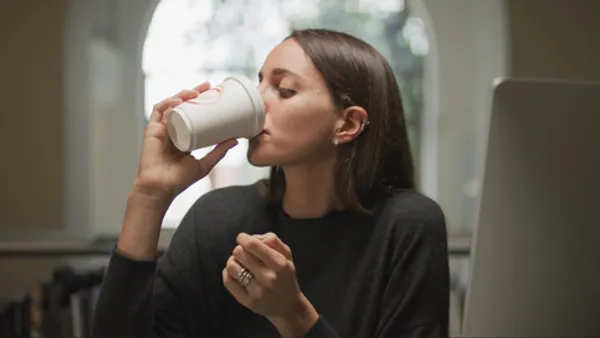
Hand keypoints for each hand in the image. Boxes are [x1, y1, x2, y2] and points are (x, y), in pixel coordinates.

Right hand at [133, 82, 237, 202]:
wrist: (161, 189)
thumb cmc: (179, 180)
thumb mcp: (204, 164)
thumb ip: (219, 152)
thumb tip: (236, 140)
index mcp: (183, 135)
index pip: (193, 113)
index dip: (201, 101)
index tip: (214, 93)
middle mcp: (172, 130)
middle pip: (183, 105)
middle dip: (194, 92)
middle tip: (208, 86)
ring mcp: (162, 129)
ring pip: (171, 105)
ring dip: (182, 94)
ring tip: (196, 92)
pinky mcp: (152, 130)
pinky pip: (158, 111)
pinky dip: (168, 103)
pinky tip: (178, 101)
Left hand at [222, 233, 318, 336]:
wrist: (288, 307)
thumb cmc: (285, 276)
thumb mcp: (287, 256)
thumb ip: (273, 241)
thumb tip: (252, 237)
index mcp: (279, 264)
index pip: (253, 245)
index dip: (243, 238)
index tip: (242, 238)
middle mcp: (269, 277)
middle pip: (240, 253)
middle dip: (239, 249)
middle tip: (243, 253)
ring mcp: (257, 291)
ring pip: (232, 266)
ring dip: (233, 261)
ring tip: (239, 263)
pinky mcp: (248, 302)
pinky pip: (228, 281)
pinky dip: (227, 273)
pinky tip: (234, 272)